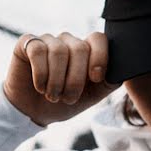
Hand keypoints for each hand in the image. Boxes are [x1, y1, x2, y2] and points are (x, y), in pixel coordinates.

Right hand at [3, 31, 119, 126]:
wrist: (32, 112)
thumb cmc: (63, 102)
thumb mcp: (92, 95)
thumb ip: (109, 81)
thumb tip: (124, 71)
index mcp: (86, 50)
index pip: (98, 38)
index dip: (100, 56)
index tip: (96, 78)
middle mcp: (68, 41)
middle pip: (80, 48)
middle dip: (75, 79)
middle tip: (68, 98)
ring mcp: (47, 40)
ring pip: (59, 51)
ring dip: (56, 80)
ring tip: (53, 96)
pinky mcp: (27, 43)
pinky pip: (38, 50)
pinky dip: (41, 73)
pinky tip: (40, 86)